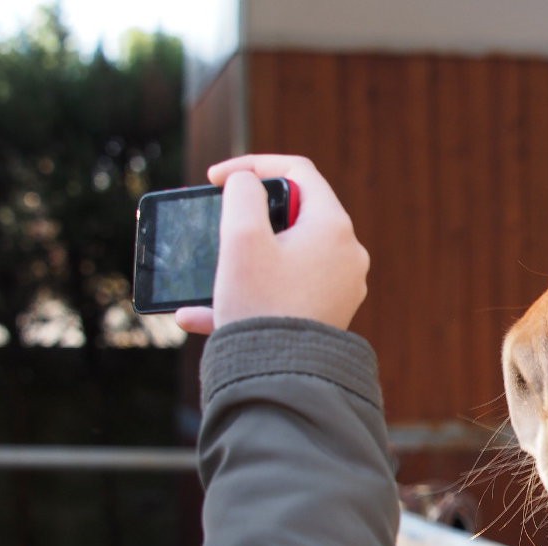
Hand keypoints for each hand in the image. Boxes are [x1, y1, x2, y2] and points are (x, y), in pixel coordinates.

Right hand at [174, 155, 369, 334]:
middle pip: (294, 214)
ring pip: (284, 257)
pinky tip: (200, 314)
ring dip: (241, 262)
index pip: (298, 171)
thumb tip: (247, 182)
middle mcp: (347, 254)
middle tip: (216, 224)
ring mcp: (341, 286)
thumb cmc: (262, 305)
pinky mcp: (327, 314)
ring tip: (204, 275)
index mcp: (333, 227)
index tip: (217, 179)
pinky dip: (251, 292)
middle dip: (247, 218)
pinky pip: (285, 290)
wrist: (282, 379)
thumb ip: (242, 193)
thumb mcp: (241, 238)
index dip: (253, 165)